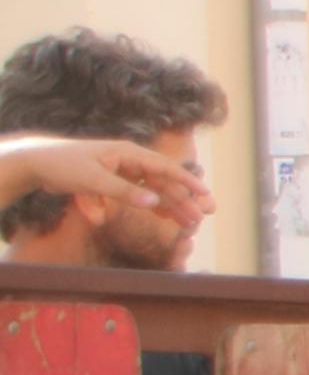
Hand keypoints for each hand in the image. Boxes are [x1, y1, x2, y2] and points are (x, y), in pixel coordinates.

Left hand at [10, 138, 209, 227]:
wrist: (36, 162)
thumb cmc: (63, 166)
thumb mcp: (93, 180)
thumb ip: (125, 192)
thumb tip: (155, 201)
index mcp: (128, 153)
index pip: (166, 168)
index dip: (188, 183)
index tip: (206, 196)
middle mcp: (129, 160)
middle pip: (162, 182)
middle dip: (182, 200)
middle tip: (200, 217)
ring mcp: (121, 171)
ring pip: (151, 190)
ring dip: (167, 205)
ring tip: (186, 221)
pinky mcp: (112, 181)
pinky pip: (133, 194)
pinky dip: (142, 204)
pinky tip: (158, 215)